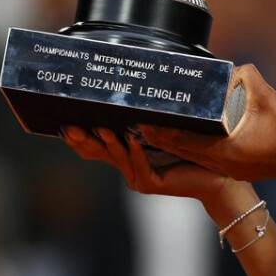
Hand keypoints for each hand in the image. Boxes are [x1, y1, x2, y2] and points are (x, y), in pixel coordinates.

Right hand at [60, 125, 232, 204]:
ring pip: (118, 158)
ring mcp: (138, 177)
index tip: (61, 125)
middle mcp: (128, 167)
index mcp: (126, 155)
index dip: (78, 138)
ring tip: (100, 128)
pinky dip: (136, 151)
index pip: (95, 147)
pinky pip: (140, 165)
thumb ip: (146, 118)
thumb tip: (131, 91)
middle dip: (83, 139)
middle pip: (99, 153)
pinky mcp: (151, 183)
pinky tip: (132, 139)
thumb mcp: (162, 130)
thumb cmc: (191, 148)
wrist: (215, 175)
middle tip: (68, 127)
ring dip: (109, 142)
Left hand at [136, 64, 275, 181]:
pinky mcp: (243, 168)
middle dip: (164, 136)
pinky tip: (197, 134)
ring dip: (180, 142)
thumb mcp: (269, 98)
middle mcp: (224, 164)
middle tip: (143, 121)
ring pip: (197, 155)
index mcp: (224, 152)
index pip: (183, 141)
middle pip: (184, 150)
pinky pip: (211, 157)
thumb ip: (248, 78)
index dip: (161, 131)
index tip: (142, 121)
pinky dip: (198, 145)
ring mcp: (234, 168)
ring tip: (163, 127)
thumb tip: (235, 68)